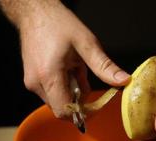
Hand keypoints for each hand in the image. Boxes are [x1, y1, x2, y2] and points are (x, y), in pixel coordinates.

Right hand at [19, 1, 129, 117]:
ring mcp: (32, 82)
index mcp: (50, 76)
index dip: (83, 114)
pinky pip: (50, 92)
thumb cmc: (59, 24)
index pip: (65, 111)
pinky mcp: (31, 79)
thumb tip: (124, 81)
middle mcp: (36, 83)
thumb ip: (104, 66)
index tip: (96, 107)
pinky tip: (67, 68)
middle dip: (78, 101)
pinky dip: (63, 86)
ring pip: (56, 101)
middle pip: (61, 108)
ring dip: (71, 92)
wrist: (35, 12)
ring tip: (75, 68)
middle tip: (86, 79)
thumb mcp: (87, 43)